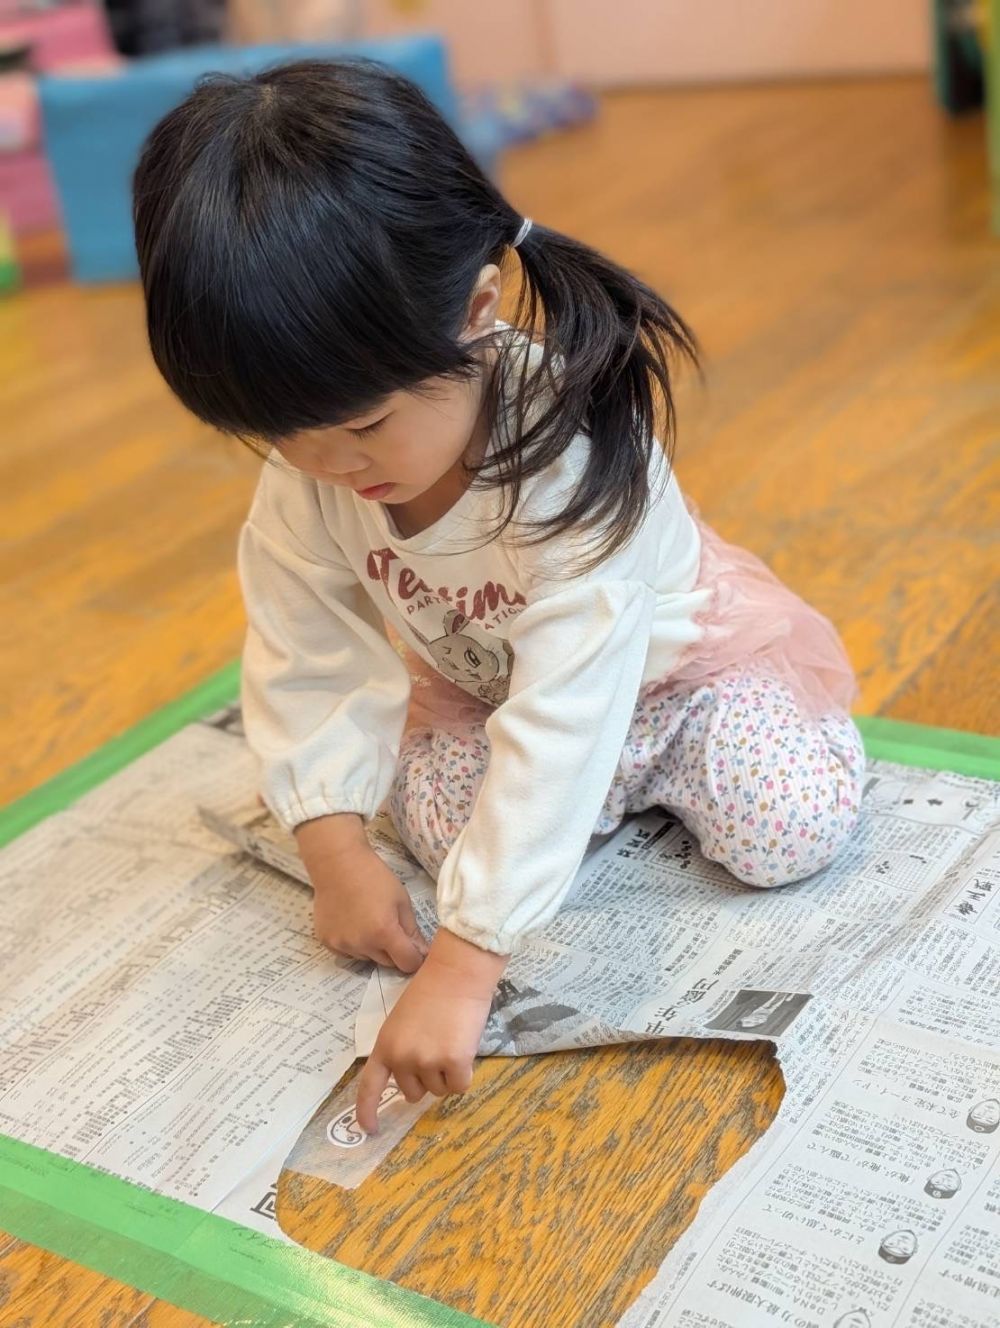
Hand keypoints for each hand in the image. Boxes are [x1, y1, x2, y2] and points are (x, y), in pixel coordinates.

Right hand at [295, 814, 427, 972]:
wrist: (337, 863)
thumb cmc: (374, 877)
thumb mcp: (401, 900)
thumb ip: (412, 930)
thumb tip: (422, 952)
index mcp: (384, 933)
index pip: (407, 964)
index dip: (415, 958)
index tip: (416, 949)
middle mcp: (362, 944)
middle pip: (387, 963)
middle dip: (394, 952)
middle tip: (392, 928)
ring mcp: (342, 945)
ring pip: (367, 958)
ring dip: (373, 948)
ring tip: (369, 921)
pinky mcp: (327, 942)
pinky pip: (348, 953)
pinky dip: (354, 945)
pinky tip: (353, 924)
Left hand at [355, 928, 508, 1132]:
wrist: (456, 973)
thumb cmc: (431, 991)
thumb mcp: (402, 1021)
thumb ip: (401, 1049)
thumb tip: (413, 1081)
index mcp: (385, 1046)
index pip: (369, 1087)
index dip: (367, 1111)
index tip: (369, 1130)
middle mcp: (402, 1058)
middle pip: (413, 1093)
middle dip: (426, 1079)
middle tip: (437, 1049)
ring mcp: (427, 1061)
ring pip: (439, 1090)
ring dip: (447, 1074)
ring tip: (451, 1040)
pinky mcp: (454, 1062)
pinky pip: (460, 1086)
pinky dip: (464, 1073)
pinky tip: (465, 1047)